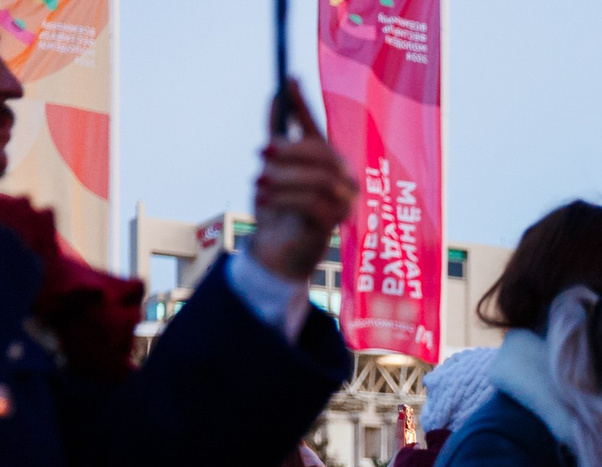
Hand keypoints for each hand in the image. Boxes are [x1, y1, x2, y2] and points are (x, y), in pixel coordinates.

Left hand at [246, 85, 355, 286]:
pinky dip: (283, 198)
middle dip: (290, 150)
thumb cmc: (277, 211)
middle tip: (261, 151)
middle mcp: (343, 181)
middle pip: (324, 155)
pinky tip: (263, 199)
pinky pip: (312, 204)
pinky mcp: (334, 225)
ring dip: (283, 178)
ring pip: (319, 180)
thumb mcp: (271, 168)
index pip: (316, 128)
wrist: (275, 253)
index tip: (287, 79)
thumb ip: (276, 136)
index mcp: (327, 163)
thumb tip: (276, 95)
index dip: (302, 104)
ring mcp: (343, 204)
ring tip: (257, 182)